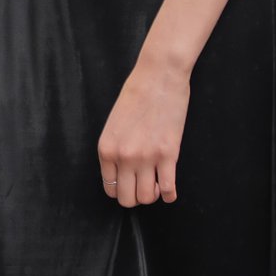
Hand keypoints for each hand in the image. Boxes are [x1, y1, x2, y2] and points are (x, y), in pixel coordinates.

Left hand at [96, 57, 189, 206]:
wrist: (158, 77)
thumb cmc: (135, 96)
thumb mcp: (113, 124)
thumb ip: (115, 149)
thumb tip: (122, 172)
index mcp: (106, 148)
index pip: (109, 188)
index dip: (120, 190)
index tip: (129, 185)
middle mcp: (123, 156)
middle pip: (127, 199)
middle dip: (135, 197)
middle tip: (143, 187)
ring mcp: (146, 157)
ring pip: (147, 198)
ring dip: (152, 195)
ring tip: (156, 185)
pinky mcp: (169, 154)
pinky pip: (169, 189)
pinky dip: (169, 195)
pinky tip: (169, 190)